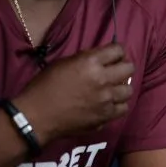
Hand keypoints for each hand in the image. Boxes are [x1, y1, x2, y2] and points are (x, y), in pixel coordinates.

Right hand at [12, 43, 134, 144]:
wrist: (36, 116)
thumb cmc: (43, 87)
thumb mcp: (62, 63)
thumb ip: (83, 59)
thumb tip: (98, 59)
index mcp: (90, 62)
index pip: (118, 50)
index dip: (116, 51)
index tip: (113, 56)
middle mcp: (103, 79)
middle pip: (129, 68)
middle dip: (122, 67)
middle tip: (114, 72)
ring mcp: (106, 99)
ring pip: (129, 89)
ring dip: (121, 88)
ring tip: (112, 90)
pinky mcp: (105, 116)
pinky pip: (123, 108)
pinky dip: (117, 105)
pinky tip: (109, 104)